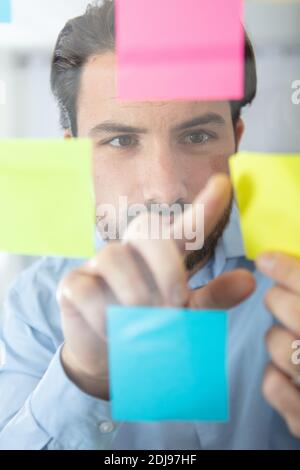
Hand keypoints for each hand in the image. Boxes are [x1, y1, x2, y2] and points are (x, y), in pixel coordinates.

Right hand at [58, 174, 254, 399]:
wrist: (108, 355)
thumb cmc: (150, 326)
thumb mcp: (185, 315)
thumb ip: (213, 297)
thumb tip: (249, 281)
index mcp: (162, 255)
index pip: (184, 226)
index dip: (204, 206)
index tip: (224, 184)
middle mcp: (130, 250)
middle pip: (145, 227)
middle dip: (164, 265)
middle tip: (175, 303)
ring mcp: (98, 264)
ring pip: (113, 257)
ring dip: (134, 296)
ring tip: (144, 324)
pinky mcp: (72, 285)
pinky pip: (86, 289)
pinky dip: (104, 315)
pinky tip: (113, 330)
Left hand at [256, 252, 299, 437]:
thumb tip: (278, 263)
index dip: (288, 270)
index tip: (266, 259)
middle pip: (297, 315)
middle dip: (278, 300)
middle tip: (277, 298)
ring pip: (280, 346)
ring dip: (277, 338)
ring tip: (291, 340)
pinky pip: (272, 385)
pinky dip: (273, 375)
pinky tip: (286, 373)